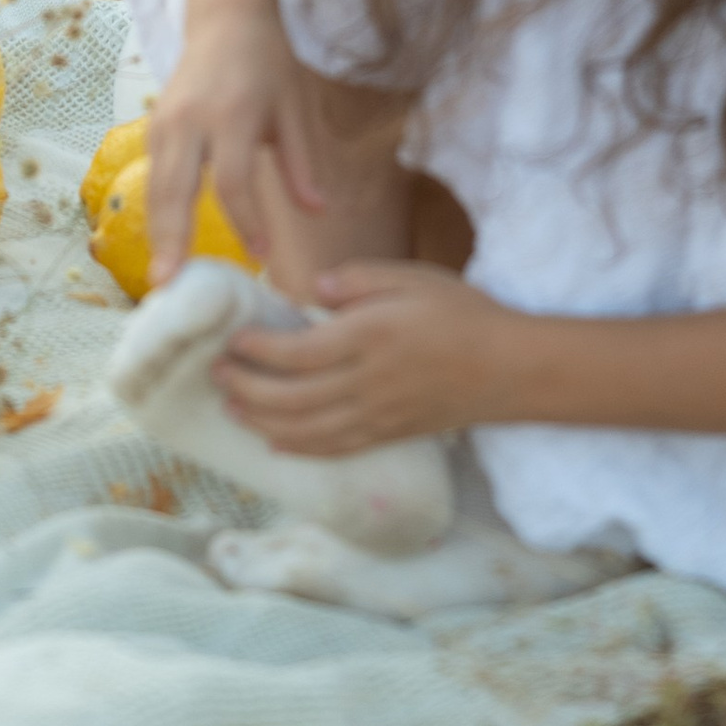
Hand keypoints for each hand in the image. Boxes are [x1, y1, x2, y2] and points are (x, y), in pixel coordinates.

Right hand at [146, 9, 326, 280]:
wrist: (226, 18)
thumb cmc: (268, 65)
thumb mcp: (294, 108)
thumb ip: (301, 163)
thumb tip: (319, 212)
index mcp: (233, 113)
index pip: (234, 180)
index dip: (247, 223)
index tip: (264, 259)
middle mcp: (191, 118)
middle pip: (177, 188)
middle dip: (172, 239)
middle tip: (169, 286)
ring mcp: (165, 121)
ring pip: (156, 187)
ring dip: (157, 234)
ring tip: (161, 281)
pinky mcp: (153, 126)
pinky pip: (152, 177)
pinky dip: (155, 214)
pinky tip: (164, 247)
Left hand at [214, 261, 513, 453]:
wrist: (509, 368)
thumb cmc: (461, 313)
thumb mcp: (411, 277)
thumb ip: (356, 280)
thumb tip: (308, 292)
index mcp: (369, 337)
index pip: (296, 353)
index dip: (256, 352)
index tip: (230, 340)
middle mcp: (366, 383)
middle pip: (290, 397)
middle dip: (246, 388)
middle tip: (216, 373)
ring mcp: (377, 416)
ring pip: (305, 430)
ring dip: (261, 421)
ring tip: (231, 406)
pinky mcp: (388, 436)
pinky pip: (333, 449)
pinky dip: (297, 447)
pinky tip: (274, 441)